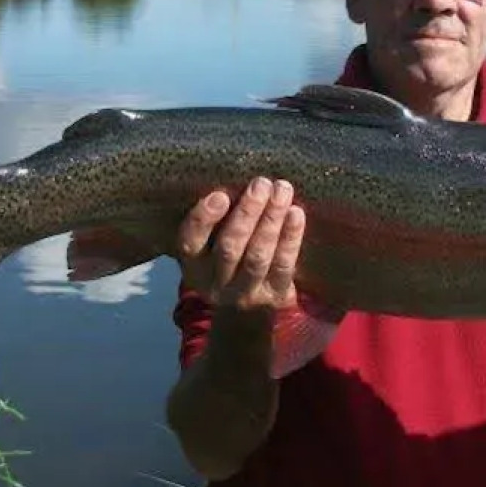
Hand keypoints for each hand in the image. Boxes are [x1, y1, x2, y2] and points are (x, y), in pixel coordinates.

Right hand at [176, 177, 305, 312]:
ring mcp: (245, 295)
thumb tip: (236, 173)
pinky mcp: (274, 298)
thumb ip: (216, 220)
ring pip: (258, 256)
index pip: (190, 243)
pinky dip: (290, 238)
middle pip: (229, 248)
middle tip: (262, 183)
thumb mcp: (211, 246)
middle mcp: (215, 285)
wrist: (247, 313)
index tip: (220, 195)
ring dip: (271, 220)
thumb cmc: (229, 260)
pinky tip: (296, 214)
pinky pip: (283, 266)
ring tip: (282, 191)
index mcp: (193, 266)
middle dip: (247, 212)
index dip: (204, 219)